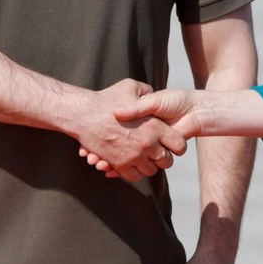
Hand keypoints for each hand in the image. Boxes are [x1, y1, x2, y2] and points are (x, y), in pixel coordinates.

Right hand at [71, 80, 186, 182]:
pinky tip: (130, 164)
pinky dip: (132, 172)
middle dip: (162, 159)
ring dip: (147, 166)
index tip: (170, 144)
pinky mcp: (120, 164)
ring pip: (150, 171)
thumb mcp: (131, 87)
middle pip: (166, 161)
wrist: (84, 113)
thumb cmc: (107, 98)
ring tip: (141, 158)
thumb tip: (153, 96)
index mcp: (155, 126)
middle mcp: (147, 143)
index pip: (178, 145)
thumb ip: (146, 92)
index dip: (176, 146)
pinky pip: (133, 176)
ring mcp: (134, 155)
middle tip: (156, 153)